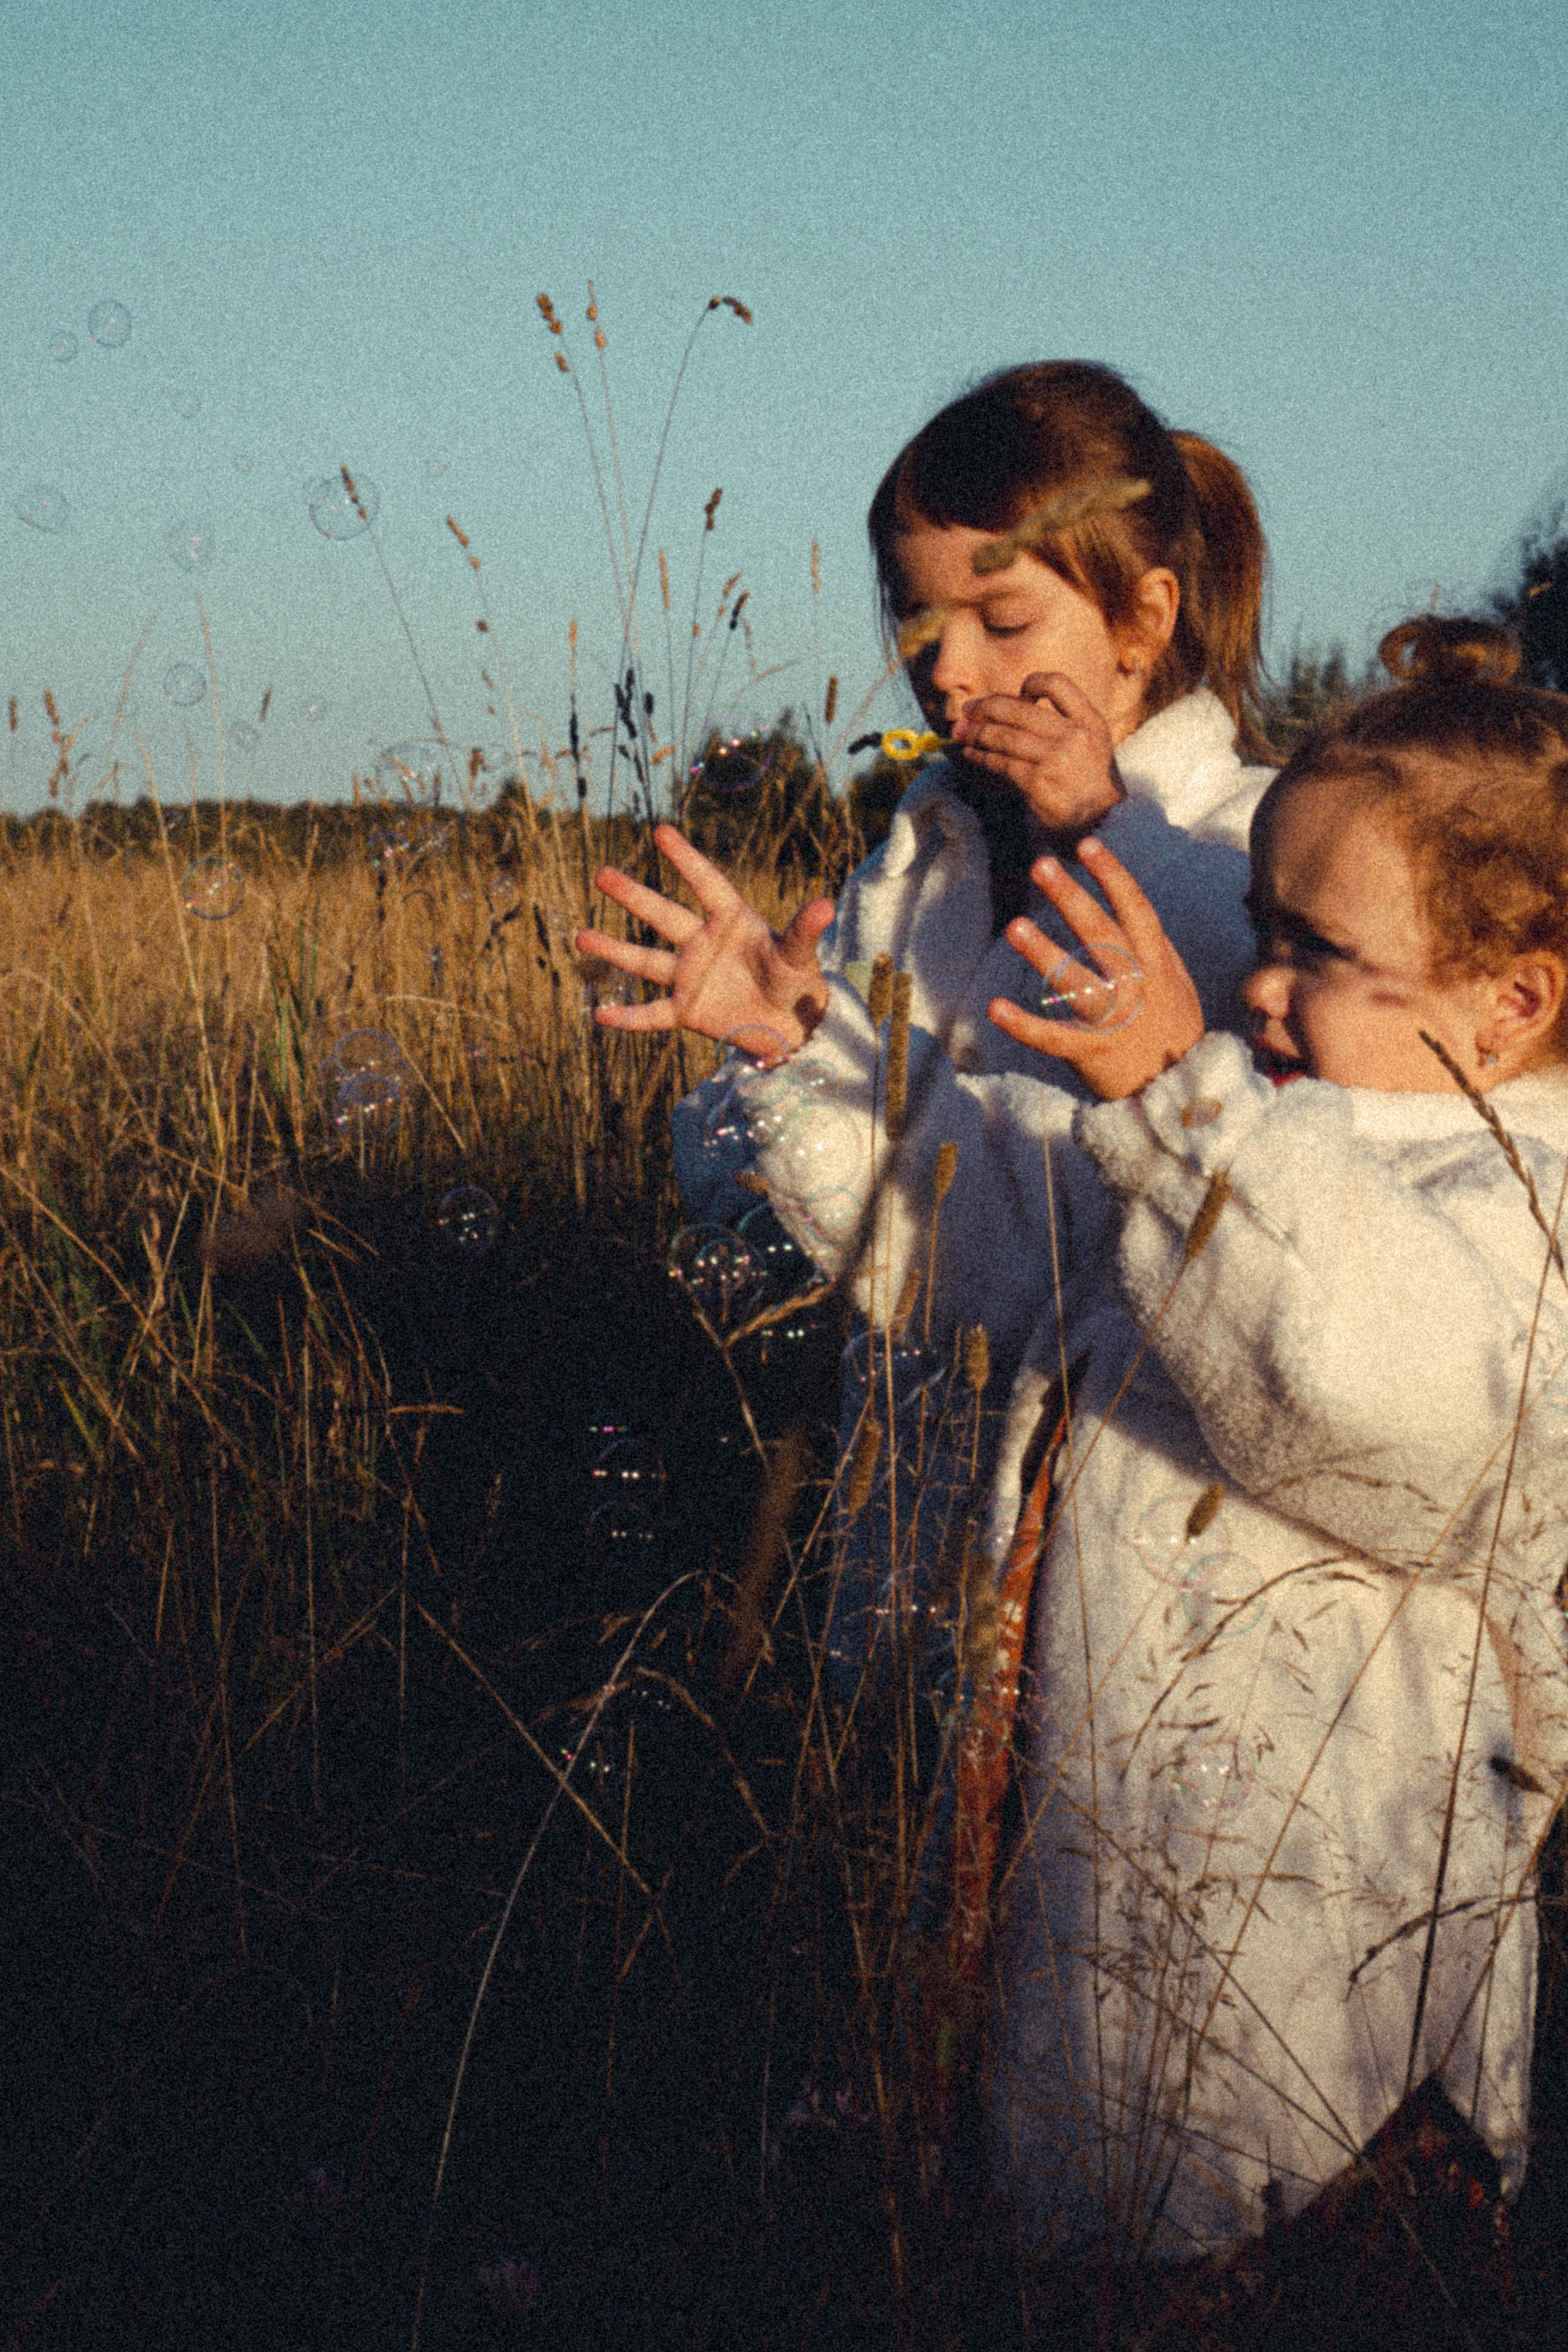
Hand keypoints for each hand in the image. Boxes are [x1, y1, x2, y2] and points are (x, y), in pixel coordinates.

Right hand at [576, 824, 833, 1058]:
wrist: (793, 1027)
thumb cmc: (797, 982)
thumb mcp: (799, 957)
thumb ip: (804, 932)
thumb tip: (826, 905)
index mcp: (732, 922)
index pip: (706, 884)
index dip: (686, 860)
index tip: (661, 832)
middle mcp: (704, 944)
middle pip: (663, 916)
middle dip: (633, 896)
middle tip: (602, 874)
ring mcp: (691, 977)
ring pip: (646, 961)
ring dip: (614, 949)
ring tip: (580, 936)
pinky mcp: (686, 1011)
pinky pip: (651, 1014)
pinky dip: (627, 1017)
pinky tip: (599, 1014)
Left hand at [949, 671, 1123, 832]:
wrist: (1102, 824)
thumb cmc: (1088, 784)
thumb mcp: (1090, 746)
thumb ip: (1061, 726)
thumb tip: (1007, 711)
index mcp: (1089, 721)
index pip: (1058, 684)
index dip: (1032, 683)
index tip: (1017, 693)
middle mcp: (1075, 735)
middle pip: (1020, 710)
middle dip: (987, 708)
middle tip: (967, 710)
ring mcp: (1057, 759)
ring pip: (1005, 737)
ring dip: (977, 733)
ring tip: (960, 732)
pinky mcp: (1038, 783)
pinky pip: (1002, 763)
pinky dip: (982, 757)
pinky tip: (972, 754)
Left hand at [986, 837, 1203, 1098]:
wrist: (1183, 1089)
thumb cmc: (1174, 1028)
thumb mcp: (1176, 980)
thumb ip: (1152, 944)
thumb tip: (1128, 902)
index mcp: (1156, 963)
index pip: (1137, 909)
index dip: (1113, 876)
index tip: (1087, 844)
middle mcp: (1137, 985)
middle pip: (1102, 934)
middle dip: (1072, 897)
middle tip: (1041, 865)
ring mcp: (1116, 1019)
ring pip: (1077, 981)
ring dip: (1045, 953)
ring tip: (1015, 927)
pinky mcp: (1093, 1052)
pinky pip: (1054, 1037)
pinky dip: (1024, 1024)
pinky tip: (994, 1008)